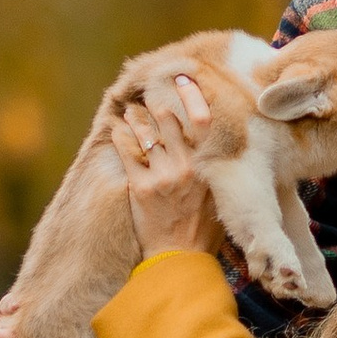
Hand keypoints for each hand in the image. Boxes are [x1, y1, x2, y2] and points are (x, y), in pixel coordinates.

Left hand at [109, 71, 218, 262]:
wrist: (180, 259)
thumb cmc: (203, 230)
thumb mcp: (219, 195)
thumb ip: (214, 168)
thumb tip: (208, 141)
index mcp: (209, 167)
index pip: (203, 120)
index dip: (191, 95)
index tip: (182, 79)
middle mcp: (187, 167)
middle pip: (169, 119)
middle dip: (156, 105)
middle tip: (148, 98)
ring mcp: (163, 176)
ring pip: (146, 132)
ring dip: (136, 117)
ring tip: (131, 111)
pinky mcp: (141, 187)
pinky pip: (127, 151)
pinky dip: (120, 135)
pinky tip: (117, 129)